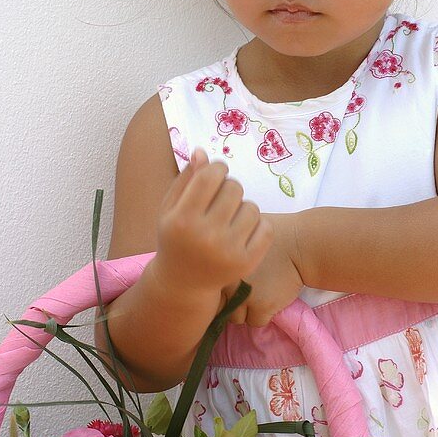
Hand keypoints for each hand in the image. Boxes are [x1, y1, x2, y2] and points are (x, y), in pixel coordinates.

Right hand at [154, 147, 273, 300]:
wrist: (184, 283)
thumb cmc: (176, 238)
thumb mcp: (171, 209)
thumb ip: (186, 179)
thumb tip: (202, 152)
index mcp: (182, 220)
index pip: (210, 176)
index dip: (217, 168)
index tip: (215, 175)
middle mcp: (205, 236)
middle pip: (234, 188)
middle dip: (229, 188)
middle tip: (220, 201)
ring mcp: (228, 252)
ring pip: (251, 207)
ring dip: (243, 208)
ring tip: (229, 219)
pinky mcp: (246, 263)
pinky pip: (266, 228)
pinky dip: (258, 226)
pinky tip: (243, 232)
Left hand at [219, 210, 304, 326]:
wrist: (299, 244)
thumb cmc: (271, 237)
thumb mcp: (239, 235)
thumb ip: (223, 251)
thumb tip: (210, 265)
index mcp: (219, 265)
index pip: (209, 289)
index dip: (220, 288)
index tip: (232, 283)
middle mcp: (228, 282)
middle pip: (221, 307)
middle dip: (232, 301)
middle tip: (248, 288)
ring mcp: (244, 296)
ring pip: (237, 318)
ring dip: (247, 310)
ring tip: (260, 292)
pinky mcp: (262, 307)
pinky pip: (256, 321)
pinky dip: (264, 314)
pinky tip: (271, 297)